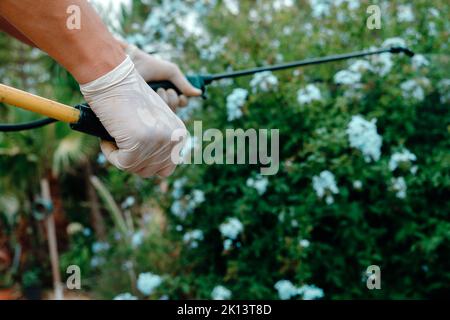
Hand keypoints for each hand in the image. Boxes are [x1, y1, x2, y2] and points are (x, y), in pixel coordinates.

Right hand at [80, 56, 186, 177]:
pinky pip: (122, 163)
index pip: (166, 167)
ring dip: (120, 157)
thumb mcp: (152, 121)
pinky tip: (106, 138)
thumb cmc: (128, 97)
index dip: (145, 162)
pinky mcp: (139, 143)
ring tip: (114, 136)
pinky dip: (110, 153)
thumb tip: (154, 171)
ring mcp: (158, 142)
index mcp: (179, 134)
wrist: (113, 78)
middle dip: (131, 161)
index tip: (131, 147)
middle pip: (150, 171)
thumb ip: (158, 142)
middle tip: (119, 142)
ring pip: (135, 168)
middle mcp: (173, 139)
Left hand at [126, 44, 201, 109]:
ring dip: (166, 100)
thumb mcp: (171, 72)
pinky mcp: (141, 111)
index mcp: (167, 92)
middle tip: (165, 89)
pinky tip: (152, 96)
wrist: (131, 63)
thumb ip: (184, 84)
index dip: (183, 101)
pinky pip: (156, 116)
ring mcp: (150, 107)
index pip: (181, 104)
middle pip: (175, 110)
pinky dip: (159, 105)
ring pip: (167, 113)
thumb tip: (199, 94)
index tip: (181, 95)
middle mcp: (159, 101)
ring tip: (157, 90)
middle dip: (174, 99)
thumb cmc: (149, 65)